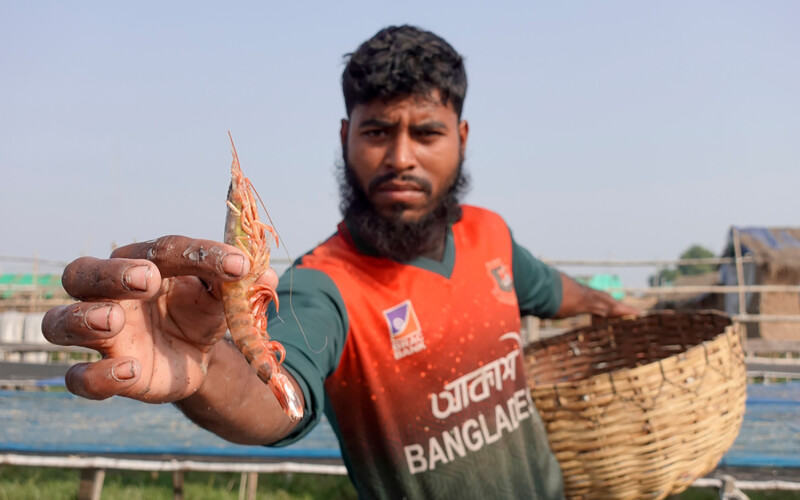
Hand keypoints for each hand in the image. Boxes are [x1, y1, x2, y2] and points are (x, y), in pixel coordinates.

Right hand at [41, 235, 277, 402]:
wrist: (195, 357)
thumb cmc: (199, 313)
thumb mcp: (222, 297)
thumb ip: (236, 284)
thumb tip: (263, 272)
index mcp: (142, 264)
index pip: (163, 250)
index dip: (200, 254)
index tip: (237, 266)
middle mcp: (109, 295)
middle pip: (82, 274)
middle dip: (110, 275)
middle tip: (147, 279)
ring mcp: (101, 335)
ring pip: (59, 323)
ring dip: (83, 319)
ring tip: (114, 322)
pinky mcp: (102, 374)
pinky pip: (77, 377)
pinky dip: (97, 376)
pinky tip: (130, 371)